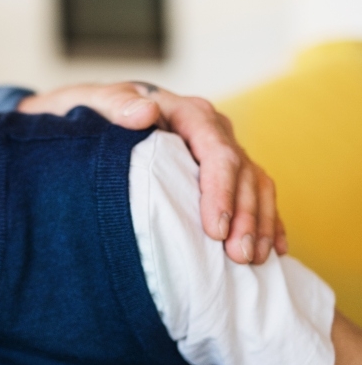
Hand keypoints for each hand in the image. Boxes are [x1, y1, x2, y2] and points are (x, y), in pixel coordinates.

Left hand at [18, 82, 284, 263]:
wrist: (90, 118)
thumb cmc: (89, 112)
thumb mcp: (92, 104)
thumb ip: (115, 105)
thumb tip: (144, 112)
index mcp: (184, 112)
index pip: (215, 149)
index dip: (220, 190)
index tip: (214, 229)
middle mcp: (210, 129)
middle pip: (241, 171)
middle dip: (245, 215)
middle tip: (238, 256)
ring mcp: (219, 150)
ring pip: (255, 184)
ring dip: (260, 223)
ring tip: (253, 260)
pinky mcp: (222, 173)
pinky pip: (257, 195)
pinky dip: (268, 221)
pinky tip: (275, 250)